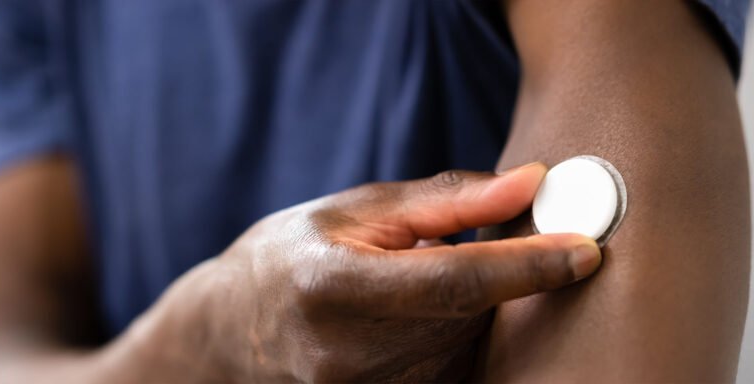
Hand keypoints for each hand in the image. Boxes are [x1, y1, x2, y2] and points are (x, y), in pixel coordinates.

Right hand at [130, 163, 601, 381]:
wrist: (233, 328)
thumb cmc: (293, 255)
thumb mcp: (358, 210)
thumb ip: (448, 201)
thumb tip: (531, 183)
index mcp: (336, 289)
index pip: (455, 282)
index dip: (529, 265)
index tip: (586, 249)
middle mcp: (349, 357)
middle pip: (470, 316)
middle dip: (504, 278)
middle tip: (504, 244)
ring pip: (467, 347)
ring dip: (474, 311)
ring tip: (424, 282)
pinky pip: (451, 372)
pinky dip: (457, 338)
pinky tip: (422, 319)